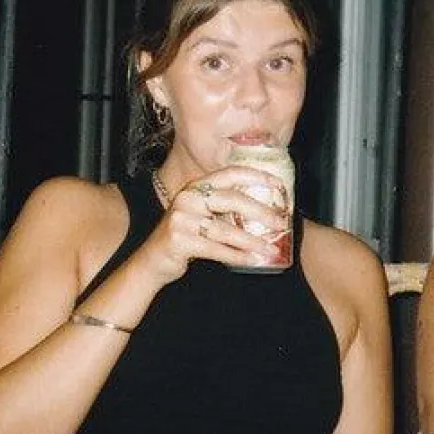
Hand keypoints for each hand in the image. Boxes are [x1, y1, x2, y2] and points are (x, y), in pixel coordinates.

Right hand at [139, 166, 287, 282]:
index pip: (229, 173)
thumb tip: (263, 210)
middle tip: (281, 222)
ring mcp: (182, 218)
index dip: (255, 176)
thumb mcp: (199, 214)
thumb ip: (221, 208)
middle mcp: (188, 197)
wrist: (153, 260)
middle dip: (260, 212)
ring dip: (252, 241)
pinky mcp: (180, 240)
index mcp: (196, 186)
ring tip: (270, 249)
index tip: (278, 184)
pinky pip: (216, 249)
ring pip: (226, 229)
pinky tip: (252, 260)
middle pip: (231, 200)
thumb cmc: (184, 236)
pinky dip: (237, 256)